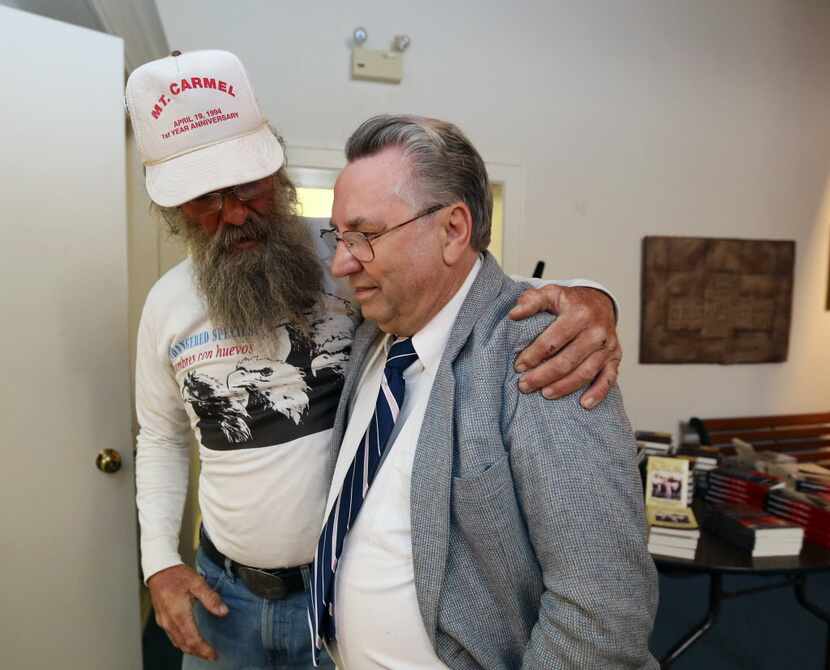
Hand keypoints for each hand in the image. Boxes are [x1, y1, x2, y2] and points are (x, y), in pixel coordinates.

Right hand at [148, 564, 228, 660]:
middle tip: (211, 656)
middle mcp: (170, 621)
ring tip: (203, 651)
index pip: (193, 639)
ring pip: (177, 642)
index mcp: (179, 614)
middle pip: (185, 645)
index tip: (214, 655)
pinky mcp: (162, 619)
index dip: (204, 650)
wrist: (159, 569)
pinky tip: (189, 640)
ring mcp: (164, 621)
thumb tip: (223, 612)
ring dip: (190, 649)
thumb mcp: (197, 582)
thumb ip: (211, 598)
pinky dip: (182, 643)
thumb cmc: (177, 574)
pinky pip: (172, 636)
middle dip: (198, 652)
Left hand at [509, 285, 620, 408]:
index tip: (518, 366)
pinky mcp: (615, 358)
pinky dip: (598, 393)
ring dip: (564, 387)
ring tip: (545, 394)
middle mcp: (596, 331)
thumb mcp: (550, 293)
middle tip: (525, 385)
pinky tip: (584, 404)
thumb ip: (531, 301)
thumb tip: (513, 314)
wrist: (600, 302)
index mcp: (579, 314)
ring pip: (585, 372)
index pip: (553, 340)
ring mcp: (607, 346)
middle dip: (543, 375)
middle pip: (567, 360)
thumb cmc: (570, 302)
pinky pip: (608, 379)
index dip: (534, 355)